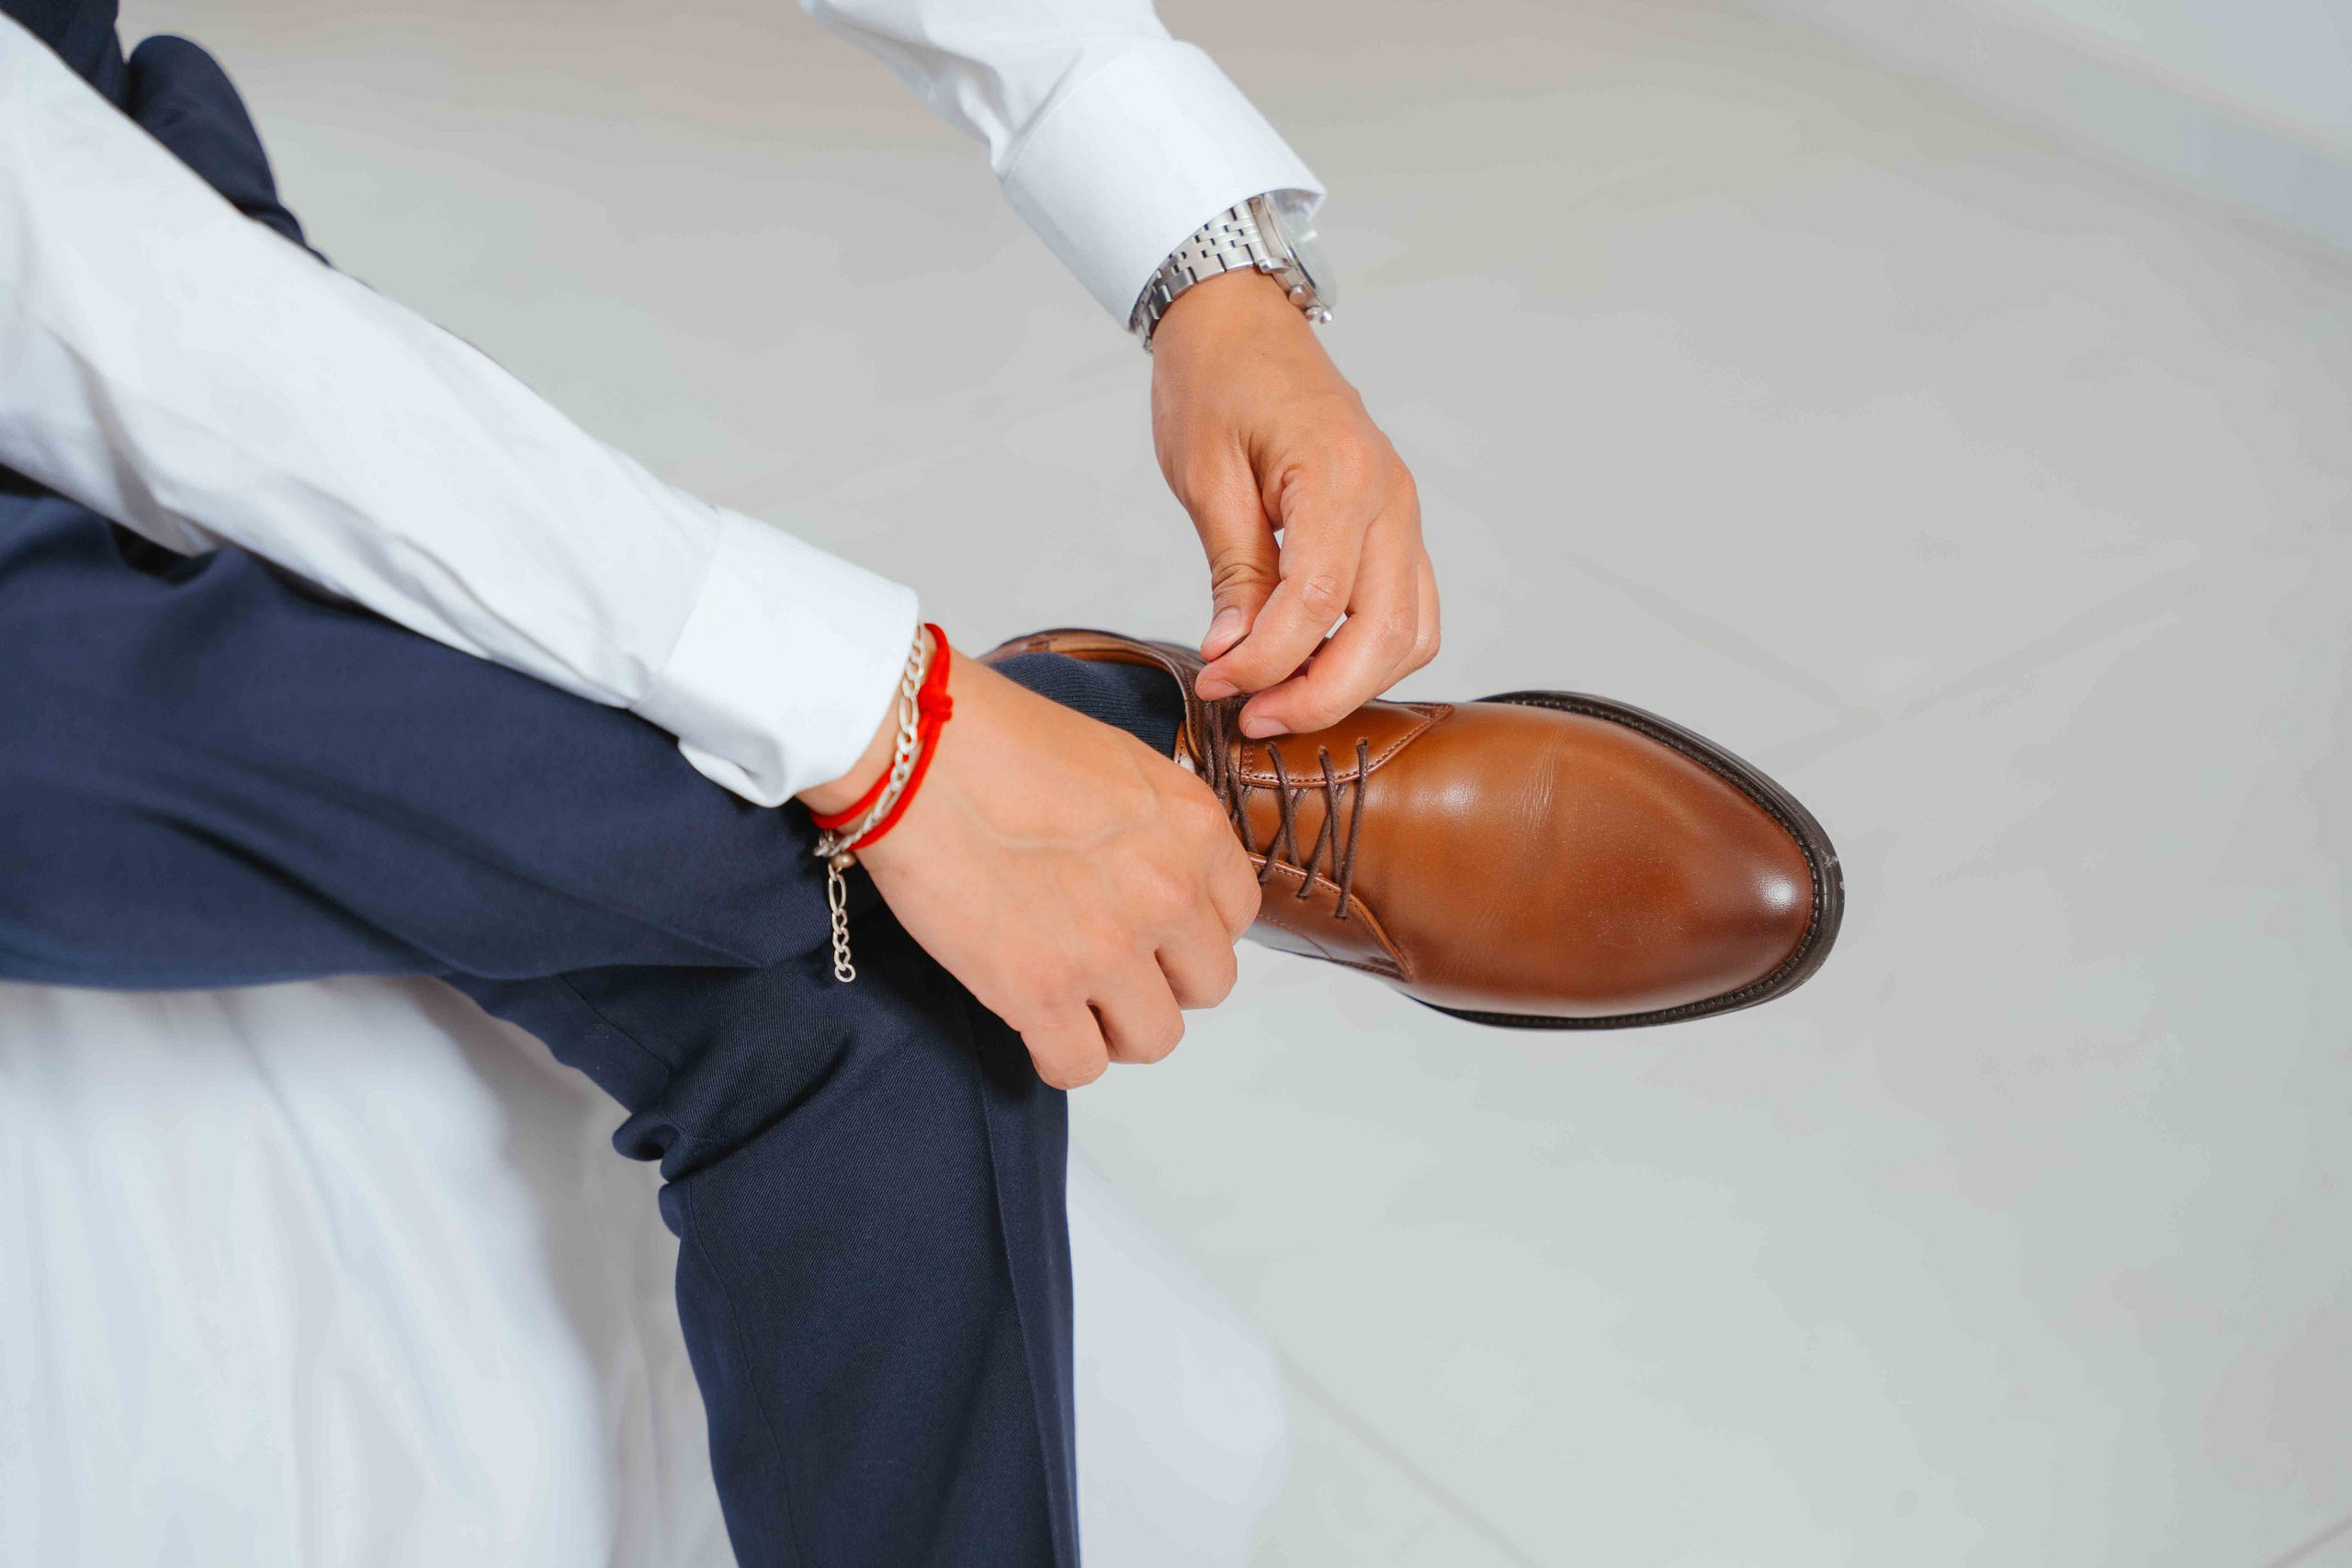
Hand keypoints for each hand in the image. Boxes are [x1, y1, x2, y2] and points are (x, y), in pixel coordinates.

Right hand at [801, 641, 1258, 1088]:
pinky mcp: (1041, 992)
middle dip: (1165, 981)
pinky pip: (1079, 1067)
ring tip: (1077, 1003)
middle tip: (1116, 967)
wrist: (918, 752)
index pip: (1239, 917)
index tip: (1158, 929)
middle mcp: (1168, 892)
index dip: (1193, 929)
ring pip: (1155, 1038)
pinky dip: (1060, 1056)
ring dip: (1118, 1028)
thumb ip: (1159, 828)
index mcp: (1194, 829)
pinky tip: (1035, 1024)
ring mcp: (1108, 949)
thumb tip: (1159, 872)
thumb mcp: (1119, 762)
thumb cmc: (999, 741)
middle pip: (1208, 984)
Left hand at [1150, 268, 1437, 738]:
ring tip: (1280, 700)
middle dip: (1320, 694)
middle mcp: (1389, 496)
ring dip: (1353, 683)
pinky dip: (1372, 654)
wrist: (1241, 324)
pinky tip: (1313, 666)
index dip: (1268, 660)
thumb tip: (1234, 653)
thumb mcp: (1205, 474)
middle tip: (1253, 717)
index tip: (1219, 684)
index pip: (1318, 601)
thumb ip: (1233, 569)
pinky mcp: (1397, 525)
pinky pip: (1410, 609)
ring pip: (1412, 632)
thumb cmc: (1216, 382)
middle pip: (1385, 633)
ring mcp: (1403, 511)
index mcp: (1338, 473)